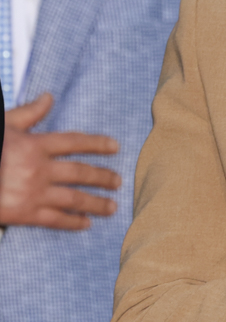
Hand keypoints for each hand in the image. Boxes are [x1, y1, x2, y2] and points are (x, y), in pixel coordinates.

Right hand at [0, 93, 118, 229]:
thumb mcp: (2, 126)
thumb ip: (27, 113)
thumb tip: (48, 97)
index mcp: (34, 145)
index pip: (74, 142)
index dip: (97, 144)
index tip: (115, 147)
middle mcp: (38, 169)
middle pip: (80, 173)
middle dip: (102, 177)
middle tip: (118, 181)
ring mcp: (32, 193)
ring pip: (73, 198)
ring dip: (96, 203)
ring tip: (112, 207)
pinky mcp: (23, 214)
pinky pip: (54, 219)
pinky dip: (72, 222)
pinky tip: (86, 223)